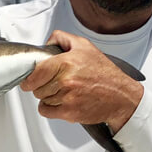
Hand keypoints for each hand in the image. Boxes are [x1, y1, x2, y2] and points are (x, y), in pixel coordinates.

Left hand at [20, 30, 143, 132]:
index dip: (30, 76)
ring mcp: (67, 98)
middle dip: (42, 85)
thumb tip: (46, 44)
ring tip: (64, 91)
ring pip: (41, 99)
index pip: (35, 72)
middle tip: (55, 82)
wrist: (121, 96)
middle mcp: (66, 80)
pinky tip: (62, 101)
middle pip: (35, 87)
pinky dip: (50, 108)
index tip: (30, 78)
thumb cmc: (104, 73)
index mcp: (66, 62)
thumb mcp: (84, 46)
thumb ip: (62, 38)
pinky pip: (45, 111)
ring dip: (48, 96)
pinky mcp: (69, 112)